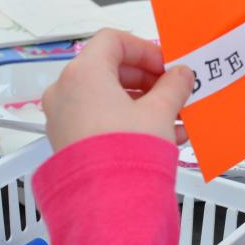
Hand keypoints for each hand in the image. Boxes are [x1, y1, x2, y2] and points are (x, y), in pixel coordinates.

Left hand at [42, 29, 194, 151]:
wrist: (107, 203)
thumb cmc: (124, 153)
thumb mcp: (161, 111)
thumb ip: (174, 86)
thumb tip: (181, 76)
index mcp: (83, 74)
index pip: (114, 41)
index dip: (145, 49)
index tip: (167, 64)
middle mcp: (66, 92)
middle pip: (110, 69)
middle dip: (148, 79)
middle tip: (173, 89)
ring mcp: (64, 118)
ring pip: (107, 97)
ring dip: (143, 101)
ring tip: (174, 115)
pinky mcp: (69, 142)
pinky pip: (101, 120)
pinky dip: (129, 120)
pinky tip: (161, 134)